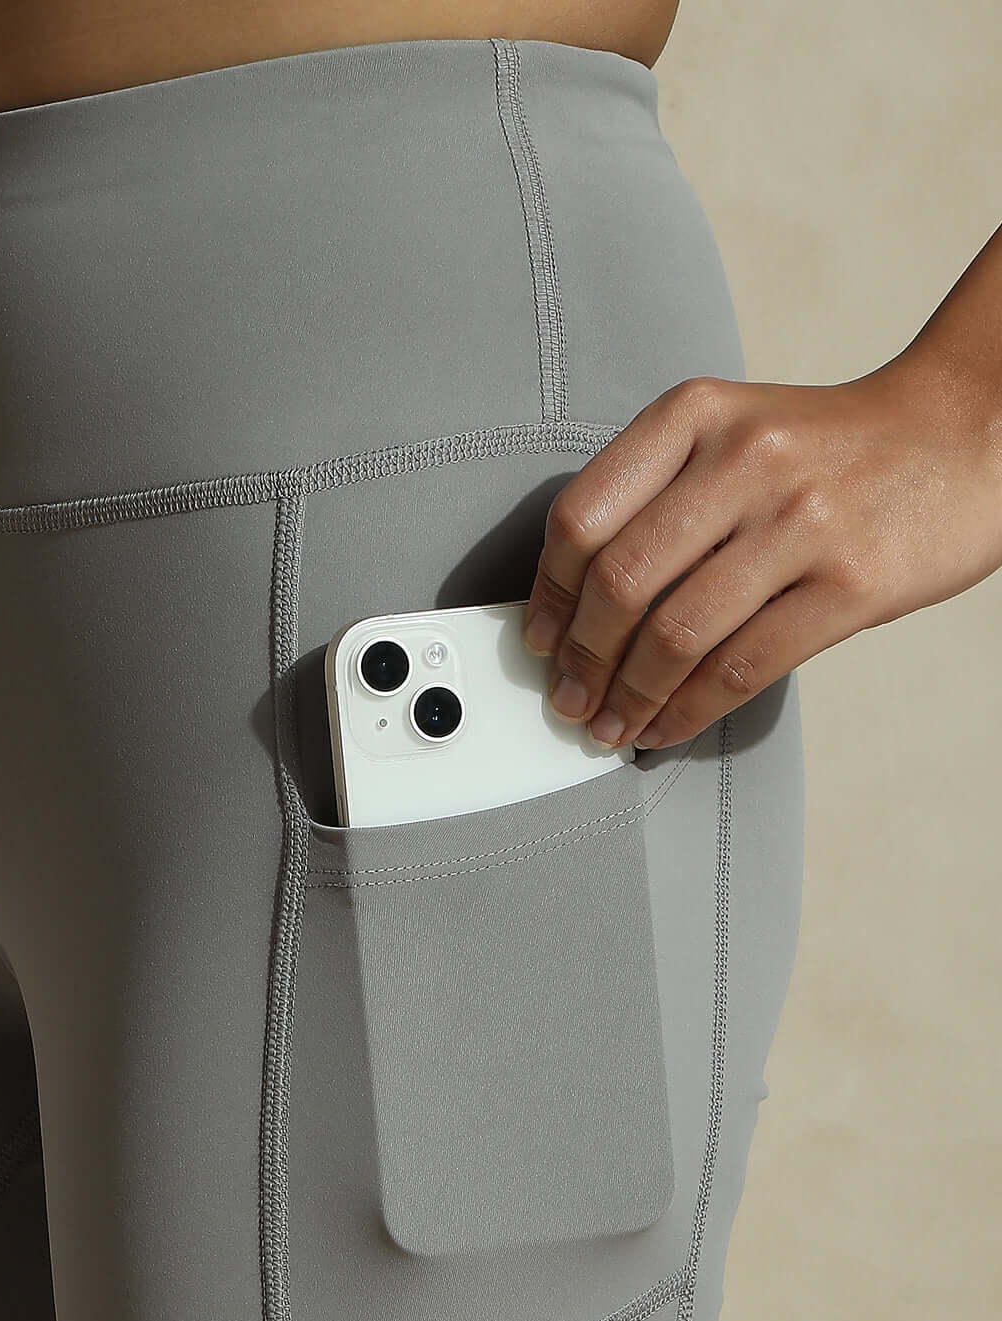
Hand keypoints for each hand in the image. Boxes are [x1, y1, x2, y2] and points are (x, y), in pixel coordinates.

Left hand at [522, 356, 1001, 748]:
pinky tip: (667, 726)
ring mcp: (801, 521)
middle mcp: (743, 458)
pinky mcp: (850, 584)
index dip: (549, 594)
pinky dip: (688, 711)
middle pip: (620, 580)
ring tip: (611, 725)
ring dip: (629, 697)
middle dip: (581, 658)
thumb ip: (659, 495)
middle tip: (568, 697)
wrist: (962, 435)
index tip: (541, 639)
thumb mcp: (733, 431)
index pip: (582, 514)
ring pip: (677, 633)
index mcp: (695, 414)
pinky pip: (742, 667)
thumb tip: (579, 608)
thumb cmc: (830, 449)